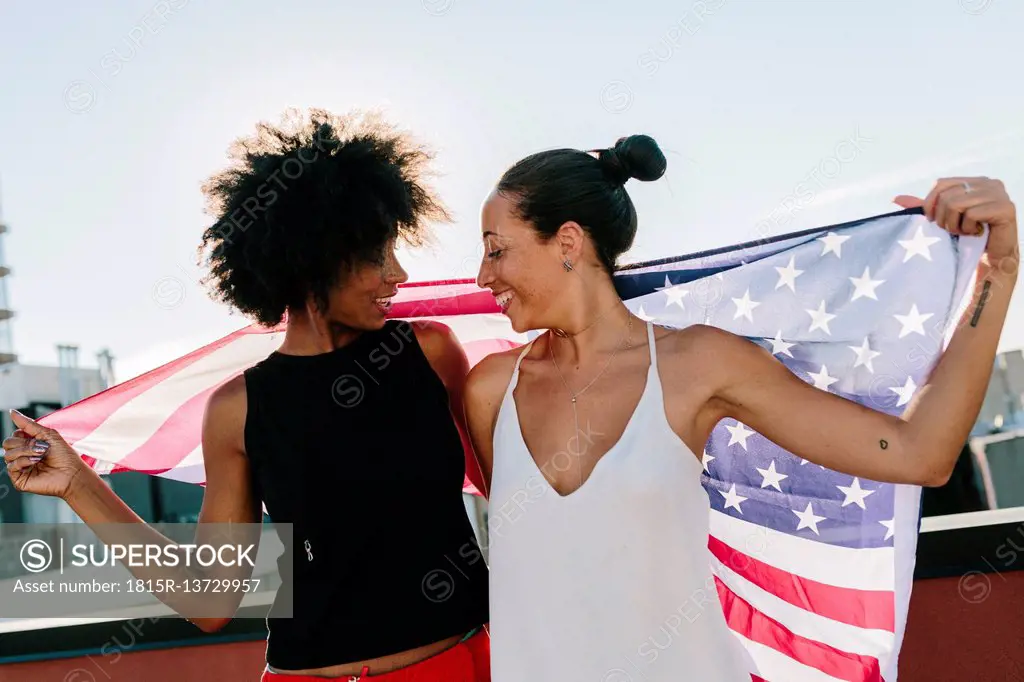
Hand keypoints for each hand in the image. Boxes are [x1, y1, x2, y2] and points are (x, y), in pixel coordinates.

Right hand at [3, 410, 88, 499]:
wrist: (72, 473)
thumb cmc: (65, 455)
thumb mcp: (47, 434)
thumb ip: (28, 424)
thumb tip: (12, 412)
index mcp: (29, 445)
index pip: (14, 435)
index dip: (23, 434)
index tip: (38, 438)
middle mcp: (23, 456)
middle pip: (7, 444)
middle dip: (24, 443)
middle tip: (40, 447)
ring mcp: (20, 468)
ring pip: (7, 454)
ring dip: (25, 451)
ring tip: (40, 455)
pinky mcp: (19, 479)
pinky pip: (11, 466)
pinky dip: (23, 461)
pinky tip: (35, 462)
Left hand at [894, 177, 1018, 265]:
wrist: (989, 261)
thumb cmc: (964, 239)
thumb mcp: (941, 220)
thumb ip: (923, 207)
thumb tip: (895, 199)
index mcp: (974, 181)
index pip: (940, 184)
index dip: (930, 204)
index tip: (933, 221)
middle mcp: (988, 183)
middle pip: (947, 196)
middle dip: (944, 218)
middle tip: (954, 231)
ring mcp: (999, 194)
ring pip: (957, 204)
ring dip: (955, 225)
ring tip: (965, 232)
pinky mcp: (1006, 208)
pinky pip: (972, 214)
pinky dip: (968, 229)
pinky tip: (977, 234)